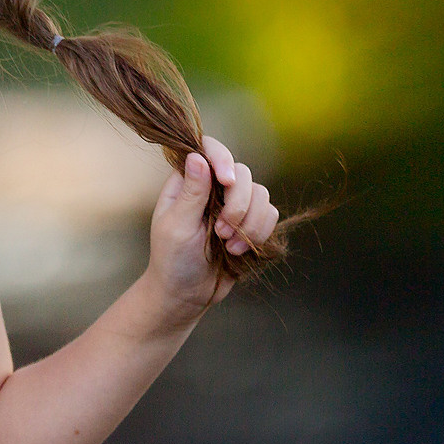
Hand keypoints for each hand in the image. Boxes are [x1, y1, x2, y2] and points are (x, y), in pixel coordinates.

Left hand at [144, 135, 278, 321]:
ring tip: (228, 245)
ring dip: (250, 222)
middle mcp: (211, 187)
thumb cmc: (173, 259)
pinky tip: (238, 251)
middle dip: (238, 204)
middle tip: (221, 231)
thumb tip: (197, 157)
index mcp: (186, 181)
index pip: (208, 149)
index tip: (226, 181)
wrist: (187, 294)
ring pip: (261, 194)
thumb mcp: (177, 226)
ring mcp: (232, 204)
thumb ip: (191, 192)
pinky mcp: (249, 223)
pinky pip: (270, 214)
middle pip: (242, 173)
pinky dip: (260, 232)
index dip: (222, 158)